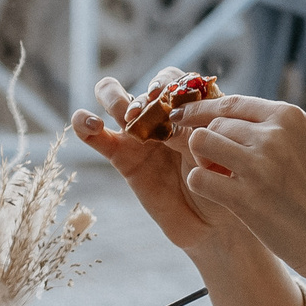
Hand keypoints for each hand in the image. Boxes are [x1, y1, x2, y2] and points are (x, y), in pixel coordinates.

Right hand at [72, 71, 241, 253]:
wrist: (210, 224)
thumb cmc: (222, 186)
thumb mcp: (215, 158)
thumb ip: (193, 138)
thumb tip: (171, 126)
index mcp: (192, 110)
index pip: (177, 81)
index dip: (169, 85)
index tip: (171, 102)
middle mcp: (164, 117)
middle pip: (146, 88)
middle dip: (147, 95)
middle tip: (148, 113)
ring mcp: (140, 135)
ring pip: (116, 100)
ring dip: (114, 97)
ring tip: (127, 116)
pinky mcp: (120, 156)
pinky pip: (95, 136)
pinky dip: (83, 123)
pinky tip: (89, 123)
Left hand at [174, 94, 305, 290]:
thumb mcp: (300, 147)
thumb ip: (266, 130)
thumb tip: (218, 115)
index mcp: (289, 117)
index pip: (231, 102)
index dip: (201, 109)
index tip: (182, 115)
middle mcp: (274, 135)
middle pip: (214, 124)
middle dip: (208, 142)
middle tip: (217, 164)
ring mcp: (260, 166)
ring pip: (200, 143)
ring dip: (201, 160)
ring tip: (220, 176)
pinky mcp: (246, 199)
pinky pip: (197, 179)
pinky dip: (201, 185)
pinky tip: (219, 195)